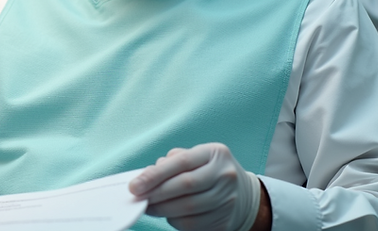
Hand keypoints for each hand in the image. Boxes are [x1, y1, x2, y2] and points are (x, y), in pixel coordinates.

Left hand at [128, 143, 263, 230]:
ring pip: (187, 208)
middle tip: (138, 197)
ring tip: (149, 206)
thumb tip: (146, 176)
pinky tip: (167, 214)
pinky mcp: (225, 220)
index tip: (135, 185)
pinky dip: (174, 220)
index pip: (181, 162)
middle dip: (156, 193)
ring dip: (162, 209)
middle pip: (184, 186)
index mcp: (216, 153)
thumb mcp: (196, 157)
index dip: (155, 175)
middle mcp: (225, 175)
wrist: (242, 195)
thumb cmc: (209, 172)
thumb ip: (172, 162)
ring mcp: (228, 199)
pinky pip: (193, 224)